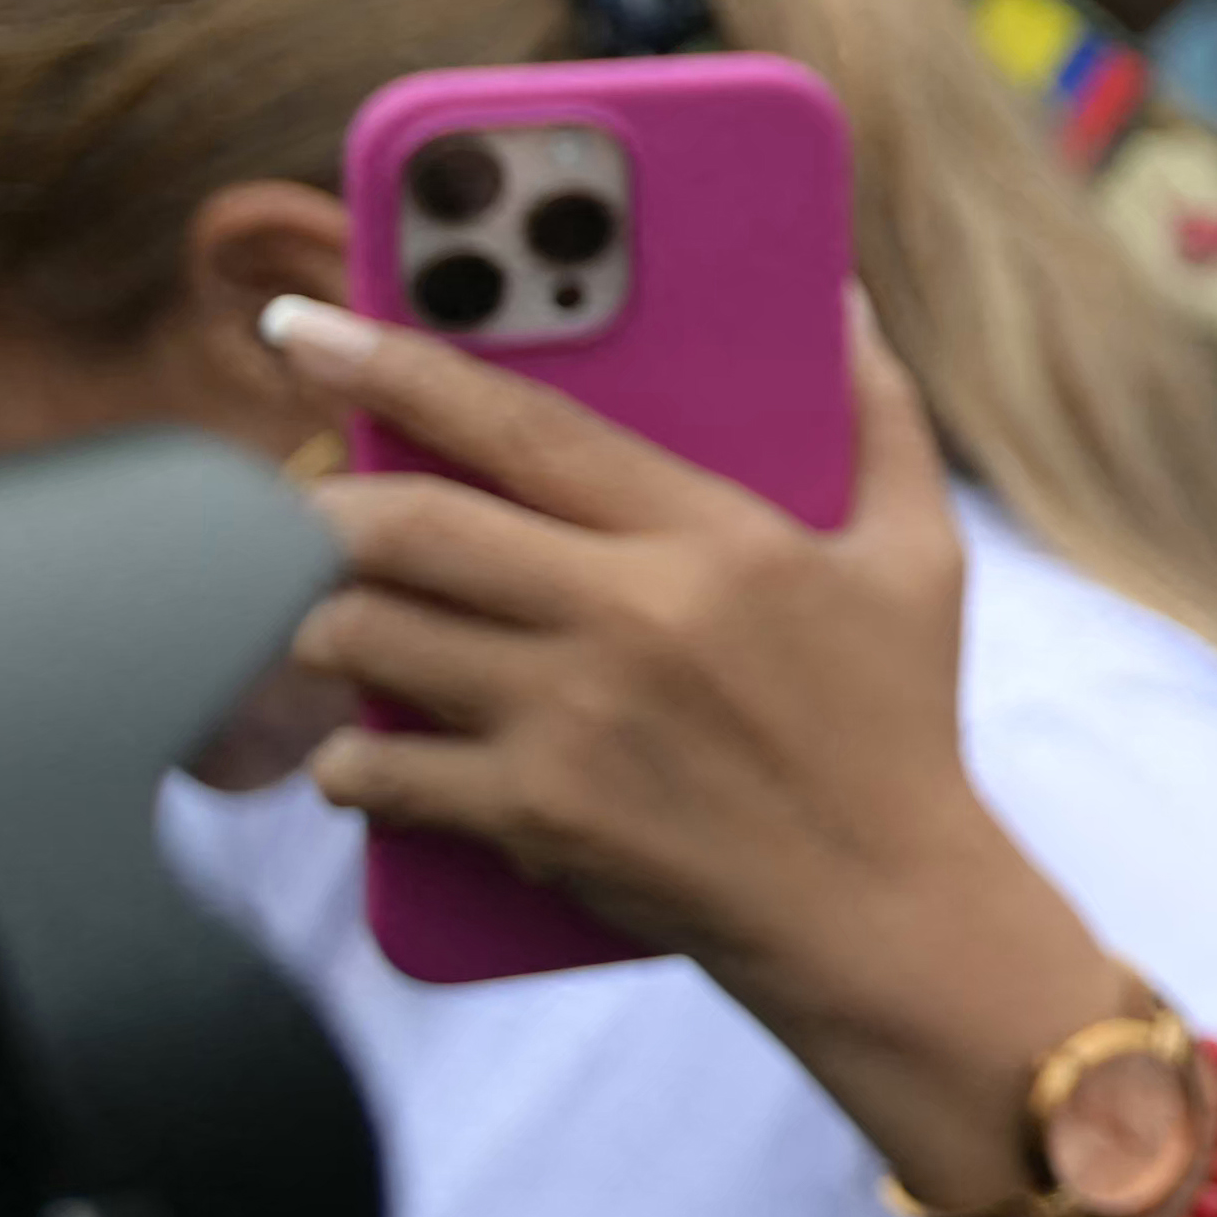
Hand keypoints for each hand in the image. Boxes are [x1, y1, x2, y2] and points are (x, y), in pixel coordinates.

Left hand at [275, 288, 1020, 1046]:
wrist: (885, 909)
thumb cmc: (898, 727)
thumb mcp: (919, 561)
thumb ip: (882, 422)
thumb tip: (847, 308)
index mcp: (711, 536)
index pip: (519, 424)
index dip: (394, 364)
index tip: (300, 327)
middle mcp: (628, 616)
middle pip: (403, 528)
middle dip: (316, 508)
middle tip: (297, 505)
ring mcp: (571, 720)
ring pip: (367, 639)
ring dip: (318, 626)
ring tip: (326, 622)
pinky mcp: (534, 815)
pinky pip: (378, 769)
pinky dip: (344, 759)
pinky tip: (359, 753)